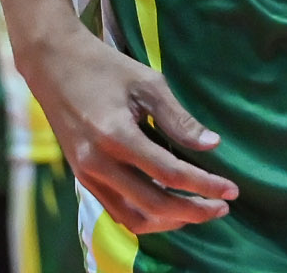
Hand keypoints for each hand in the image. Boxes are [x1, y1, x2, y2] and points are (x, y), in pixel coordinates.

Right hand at [27, 27, 236, 233]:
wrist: (54, 65)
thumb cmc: (105, 67)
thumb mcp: (147, 83)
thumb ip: (178, 118)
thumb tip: (212, 145)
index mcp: (116, 135)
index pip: (169, 173)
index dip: (205, 185)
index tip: (231, 190)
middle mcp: (98, 162)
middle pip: (154, 204)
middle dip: (194, 211)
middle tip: (222, 208)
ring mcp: (86, 174)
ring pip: (134, 217)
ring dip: (170, 220)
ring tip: (199, 210)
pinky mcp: (82, 177)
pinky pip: (117, 211)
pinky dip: (146, 216)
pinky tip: (169, 208)